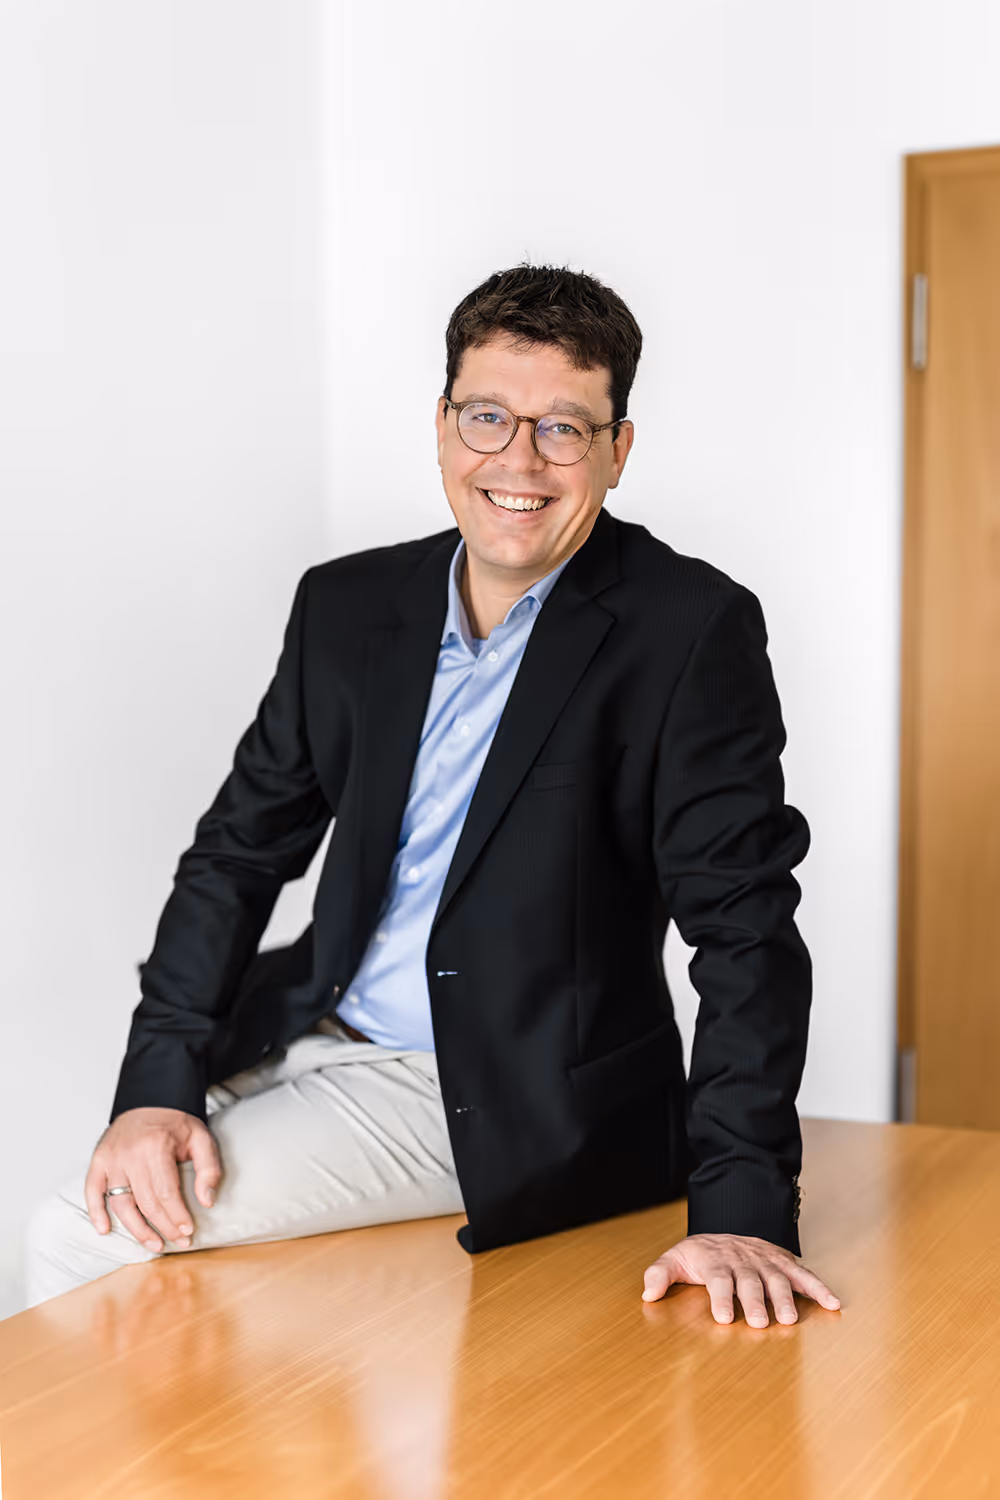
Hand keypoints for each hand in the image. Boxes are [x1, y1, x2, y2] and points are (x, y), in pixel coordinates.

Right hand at [84, 1108, 220, 1252]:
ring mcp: (111, 1158)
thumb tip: (207, 1201)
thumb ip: (208, 1168)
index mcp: (156, 1147)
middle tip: (178, 1242)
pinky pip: (92, 1191)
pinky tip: (104, 1230)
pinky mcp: (98, 1160)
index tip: (188, 1231)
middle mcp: (130, 1154)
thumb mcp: (201, 1139)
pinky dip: (96, 1212)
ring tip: (153, 1244)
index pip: (166, 1193)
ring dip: (136, 1229)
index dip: (177, 1216)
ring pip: (121, 1203)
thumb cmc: (176, 1124)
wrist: (150, 1100)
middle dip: (163, 1227)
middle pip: (145, 1203)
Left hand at [641, 1232, 840, 1326]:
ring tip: (790, 1318)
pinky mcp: (784, 1263)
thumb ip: (660, 1274)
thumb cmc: (700, 1254)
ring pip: (777, 1277)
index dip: (721, 1297)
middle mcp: (743, 1259)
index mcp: (715, 1260)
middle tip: (761, 1322)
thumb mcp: (676, 1259)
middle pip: (750, 1280)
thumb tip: (648, 1292)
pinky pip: (803, 1275)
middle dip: (756, 1300)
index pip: (718, 1278)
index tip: (723, 1317)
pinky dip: (818, 1288)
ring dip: (784, 1297)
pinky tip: (832, 1303)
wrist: (725, 1231)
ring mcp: (765, 1260)